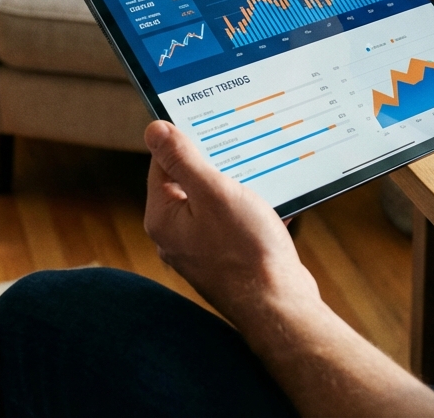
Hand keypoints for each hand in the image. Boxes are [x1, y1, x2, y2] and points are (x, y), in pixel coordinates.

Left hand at [143, 120, 320, 325]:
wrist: (280, 306)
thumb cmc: (247, 250)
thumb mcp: (215, 193)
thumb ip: (183, 159)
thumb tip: (154, 129)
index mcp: (163, 218)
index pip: (163, 164)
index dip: (187, 142)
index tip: (214, 128)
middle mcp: (175, 236)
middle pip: (189, 183)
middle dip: (217, 166)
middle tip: (242, 152)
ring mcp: (200, 250)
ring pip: (214, 203)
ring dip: (237, 189)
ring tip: (261, 181)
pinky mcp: (224, 260)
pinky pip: (232, 224)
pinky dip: (250, 212)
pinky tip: (272, 209)